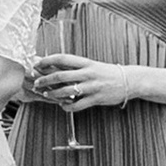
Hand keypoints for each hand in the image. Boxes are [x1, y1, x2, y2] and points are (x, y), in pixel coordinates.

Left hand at [25, 54, 140, 112]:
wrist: (129, 80)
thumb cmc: (107, 72)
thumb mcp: (91, 65)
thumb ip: (75, 67)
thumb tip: (54, 66)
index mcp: (86, 62)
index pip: (62, 58)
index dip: (47, 61)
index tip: (37, 64)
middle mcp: (88, 73)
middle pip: (60, 76)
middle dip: (44, 80)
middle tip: (36, 83)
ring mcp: (92, 87)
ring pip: (66, 91)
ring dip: (53, 94)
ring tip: (46, 94)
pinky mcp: (96, 99)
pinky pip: (77, 105)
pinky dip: (67, 107)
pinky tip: (63, 105)